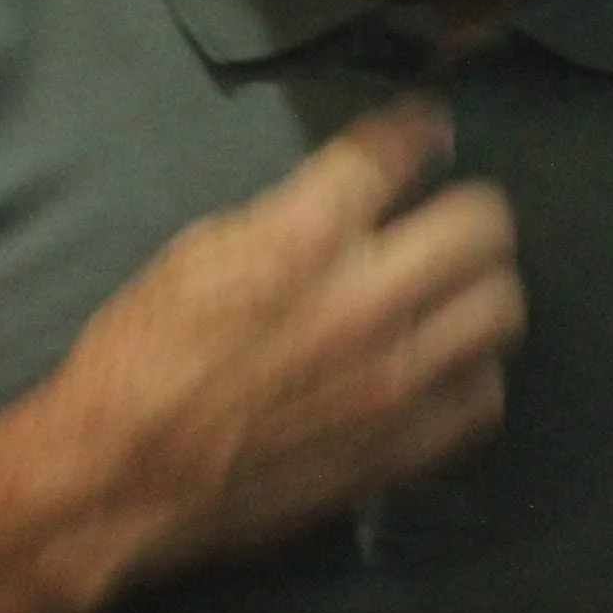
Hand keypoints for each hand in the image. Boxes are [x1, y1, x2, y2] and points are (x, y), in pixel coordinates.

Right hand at [25, 99, 525, 589]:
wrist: (111, 483)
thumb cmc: (139, 359)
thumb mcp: (201, 250)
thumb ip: (294, 212)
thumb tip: (360, 190)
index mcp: (302, 241)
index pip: (399, 152)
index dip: (420, 129)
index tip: (430, 131)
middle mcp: (361, 304)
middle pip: (484, 224)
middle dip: (469, 210)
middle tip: (449, 221)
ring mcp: (390, 383)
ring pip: (501, 308)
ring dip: (479, 291)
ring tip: (451, 295)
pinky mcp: (397, 450)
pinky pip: (483, 396)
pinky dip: (470, 374)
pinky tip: (442, 367)